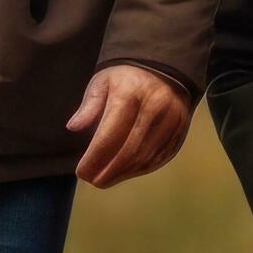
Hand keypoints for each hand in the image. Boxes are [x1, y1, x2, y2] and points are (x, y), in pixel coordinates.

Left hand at [67, 65, 191, 187]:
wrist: (164, 70)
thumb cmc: (126, 78)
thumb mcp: (102, 82)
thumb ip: (89, 106)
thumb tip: (73, 127)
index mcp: (130, 94)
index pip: (110, 134)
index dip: (95, 158)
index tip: (81, 172)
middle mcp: (154, 108)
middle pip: (128, 151)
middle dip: (108, 171)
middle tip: (93, 181)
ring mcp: (171, 121)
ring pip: (145, 157)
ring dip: (123, 174)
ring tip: (106, 181)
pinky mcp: (179, 132)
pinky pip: (160, 158)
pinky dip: (140, 170)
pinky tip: (125, 173)